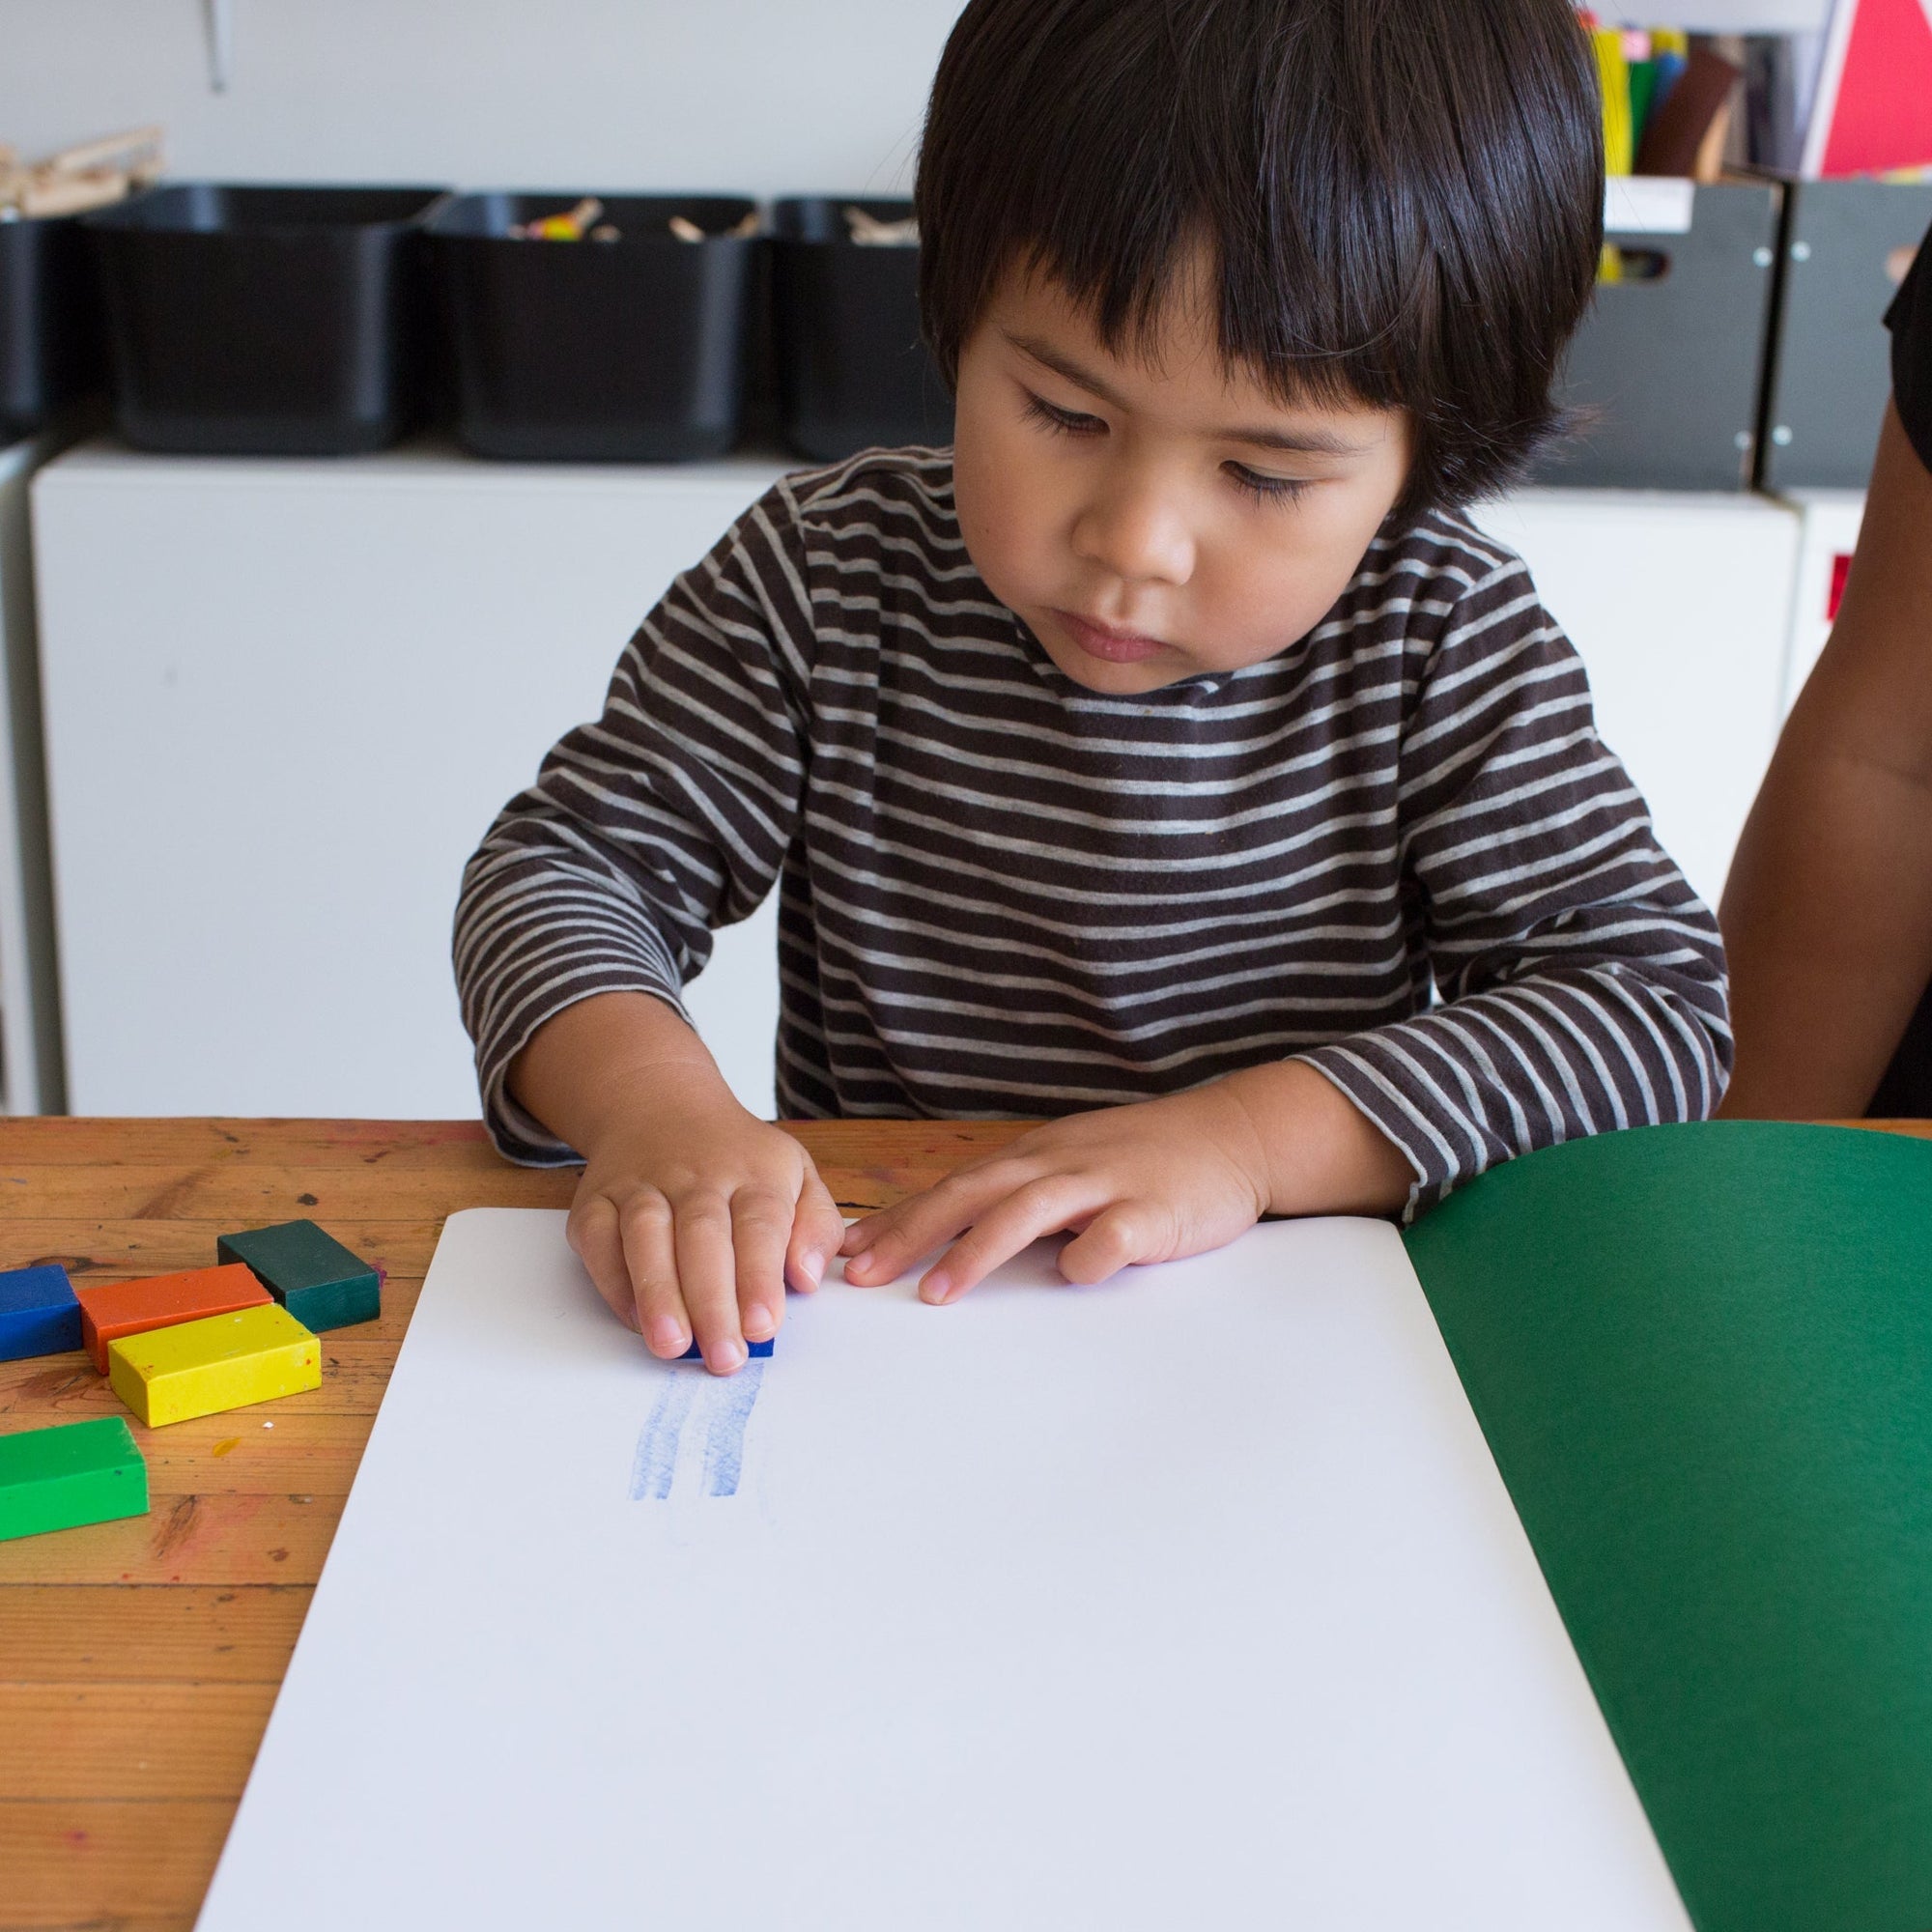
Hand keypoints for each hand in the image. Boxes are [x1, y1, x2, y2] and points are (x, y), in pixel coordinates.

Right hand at [567, 1094, 845, 1372]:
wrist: (660, 1104)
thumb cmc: (738, 1158)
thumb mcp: (797, 1174)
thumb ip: (816, 1226)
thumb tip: (806, 1277)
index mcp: (753, 1172)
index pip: (760, 1224)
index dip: (760, 1277)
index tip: (763, 1325)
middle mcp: (695, 1174)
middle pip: (703, 1236)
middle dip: (712, 1301)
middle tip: (724, 1357)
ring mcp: (642, 1184)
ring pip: (646, 1236)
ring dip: (658, 1294)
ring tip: (673, 1346)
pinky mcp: (597, 1199)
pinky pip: (598, 1239)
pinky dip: (613, 1281)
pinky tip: (635, 1320)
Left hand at [841, 1061, 1409, 1303]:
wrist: (1230, 1135)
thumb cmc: (1140, 1161)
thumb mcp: (1067, 1169)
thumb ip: (1012, 1201)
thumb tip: (940, 1241)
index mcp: (1032, 1159)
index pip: (950, 1189)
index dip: (896, 1222)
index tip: (846, 1258)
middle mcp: (1057, 1164)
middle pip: (970, 1195)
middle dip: (911, 1234)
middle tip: (863, 1275)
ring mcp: (1104, 1184)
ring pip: (1027, 1212)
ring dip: (977, 1250)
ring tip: (937, 1292)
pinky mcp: (1152, 1209)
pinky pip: (1113, 1235)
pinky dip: (1088, 1257)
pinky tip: (1072, 1279)